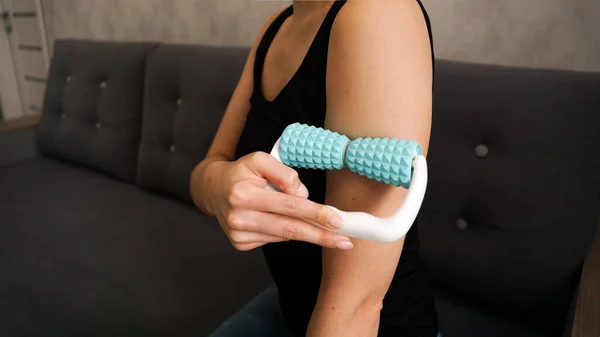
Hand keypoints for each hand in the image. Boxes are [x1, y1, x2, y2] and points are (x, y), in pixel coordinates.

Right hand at [203, 152, 353, 250]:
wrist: (212, 189)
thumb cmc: (241, 172)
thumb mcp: (260, 160)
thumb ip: (283, 173)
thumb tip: (302, 195)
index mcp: (243, 195)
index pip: (289, 206)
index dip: (316, 214)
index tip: (338, 221)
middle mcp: (239, 218)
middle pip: (290, 229)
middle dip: (321, 236)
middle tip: (346, 242)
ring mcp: (239, 235)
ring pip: (283, 236)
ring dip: (306, 232)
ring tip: (322, 228)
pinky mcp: (240, 244)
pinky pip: (274, 239)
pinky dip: (284, 230)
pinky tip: (280, 220)